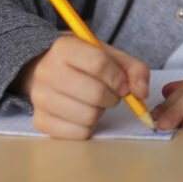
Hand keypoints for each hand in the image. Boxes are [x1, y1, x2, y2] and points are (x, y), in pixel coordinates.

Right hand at [13, 36, 149, 138]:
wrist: (46, 71)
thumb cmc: (82, 64)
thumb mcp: (109, 56)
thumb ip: (133, 69)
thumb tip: (142, 92)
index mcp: (64, 48)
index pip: (99, 63)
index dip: (119, 78)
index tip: (123, 84)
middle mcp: (47, 71)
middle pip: (96, 93)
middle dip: (112, 97)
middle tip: (110, 94)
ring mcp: (40, 98)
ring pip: (88, 116)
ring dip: (100, 112)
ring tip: (94, 102)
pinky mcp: (40, 121)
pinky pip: (78, 133)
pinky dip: (88, 126)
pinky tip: (83, 113)